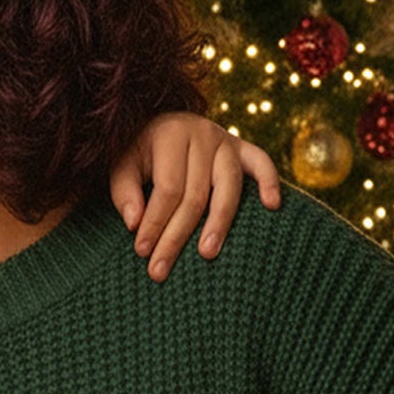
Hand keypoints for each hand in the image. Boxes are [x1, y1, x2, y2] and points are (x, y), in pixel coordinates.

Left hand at [111, 113, 283, 281]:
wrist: (161, 123)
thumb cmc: (138, 152)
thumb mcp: (121, 165)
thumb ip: (124, 192)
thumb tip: (134, 223)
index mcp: (171, 135)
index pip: (167, 188)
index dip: (154, 222)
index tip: (142, 252)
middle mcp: (203, 135)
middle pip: (195, 195)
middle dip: (177, 236)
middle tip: (161, 269)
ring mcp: (226, 140)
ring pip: (228, 186)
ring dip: (219, 222)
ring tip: (207, 254)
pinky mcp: (242, 148)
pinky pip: (262, 163)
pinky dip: (270, 182)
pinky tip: (272, 206)